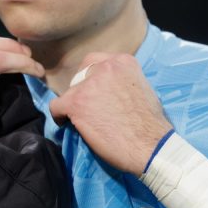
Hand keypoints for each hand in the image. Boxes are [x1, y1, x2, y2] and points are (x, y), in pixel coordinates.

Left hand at [49, 53, 172, 173]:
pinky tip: (67, 124)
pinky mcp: (76, 103)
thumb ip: (125, 81)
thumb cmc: (152, 124)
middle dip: (83, 89)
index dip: (94, 79)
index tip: (96, 92)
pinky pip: (56, 106)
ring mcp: (89, 84)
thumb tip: (113, 89)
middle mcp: (105, 67)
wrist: (150, 145)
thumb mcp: (143, 89)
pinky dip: (59, 116)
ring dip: (75, 104)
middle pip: (82, 74)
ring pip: (70, 91)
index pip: (97, 62)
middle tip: (89, 106)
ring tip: (83, 120)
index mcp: (123, 61)